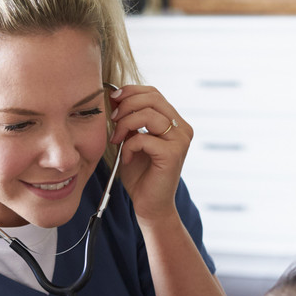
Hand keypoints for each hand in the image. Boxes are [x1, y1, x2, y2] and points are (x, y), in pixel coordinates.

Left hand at [109, 85, 191, 221]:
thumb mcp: (131, 139)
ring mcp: (180, 141)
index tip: (113, 100)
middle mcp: (182, 129)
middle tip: (113, 119)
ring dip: (125, 125)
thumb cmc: (141, 174)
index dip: (131, 91)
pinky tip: (127, 158)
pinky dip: (129, 146)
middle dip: (126, 105)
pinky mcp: (172, 154)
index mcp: (175, 122)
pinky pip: (143, 138)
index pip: (154, 94)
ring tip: (116, 140)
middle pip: (152, 98)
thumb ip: (128, 119)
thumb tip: (114, 96)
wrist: (149, 204)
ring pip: (147, 115)